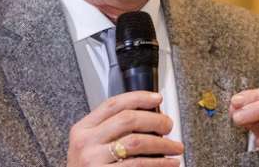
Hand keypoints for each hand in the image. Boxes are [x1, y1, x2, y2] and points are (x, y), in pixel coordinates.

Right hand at [67, 91, 183, 165]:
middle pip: (128, 119)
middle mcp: (86, 142)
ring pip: (137, 142)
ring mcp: (94, 160)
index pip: (113, 104)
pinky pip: (139, 165)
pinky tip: (169, 162)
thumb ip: (111, 130)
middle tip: (168, 126)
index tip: (157, 98)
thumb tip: (149, 117)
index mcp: (82, 129)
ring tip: (175, 147)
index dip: (138, 98)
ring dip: (162, 144)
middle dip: (155, 120)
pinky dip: (159, 162)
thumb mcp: (91, 146)